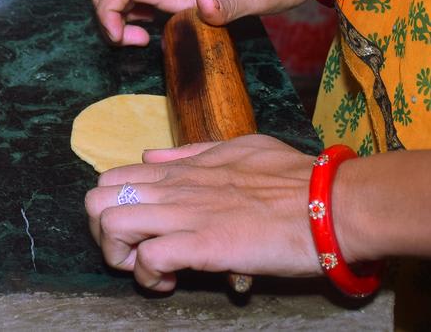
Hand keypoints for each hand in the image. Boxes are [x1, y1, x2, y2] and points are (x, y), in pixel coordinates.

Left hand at [83, 134, 321, 291]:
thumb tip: (151, 156)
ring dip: (119, 255)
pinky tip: (168, 282)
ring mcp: (186, 214)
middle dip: (102, 233)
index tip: (136, 229)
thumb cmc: (296, 179)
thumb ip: (191, 153)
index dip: (110, 207)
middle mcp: (175, 188)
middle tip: (132, 252)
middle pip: (96, 200)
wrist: (334, 203)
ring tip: (148, 268)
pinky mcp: (203, 244)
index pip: (111, 177)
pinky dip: (148, 275)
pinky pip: (148, 258)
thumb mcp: (237, 148)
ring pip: (111, 224)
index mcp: (182, 168)